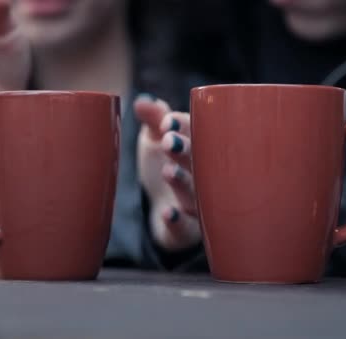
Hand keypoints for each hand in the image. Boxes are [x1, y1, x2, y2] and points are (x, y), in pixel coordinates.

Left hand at [135, 95, 200, 251]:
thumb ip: (152, 119)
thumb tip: (141, 101)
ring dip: (183, 183)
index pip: (197, 133)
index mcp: (197, 148)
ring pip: (195, 194)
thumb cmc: (163, 164)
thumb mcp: (155, 139)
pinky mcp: (189, 230)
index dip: (183, 127)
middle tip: (169, 142)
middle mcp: (203, 176)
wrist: (163, 209)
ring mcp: (198, 204)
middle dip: (185, 152)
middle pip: (200, 163)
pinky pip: (187, 228)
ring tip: (168, 171)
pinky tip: (170, 213)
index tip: (167, 123)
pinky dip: (178, 222)